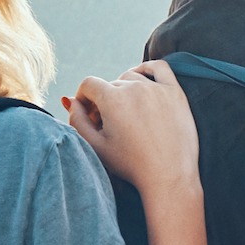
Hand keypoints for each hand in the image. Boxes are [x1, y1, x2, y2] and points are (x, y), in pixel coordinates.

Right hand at [64, 63, 200, 196]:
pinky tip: (143, 80)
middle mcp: (134, 87)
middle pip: (110, 84)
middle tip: (109, 125)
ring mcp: (157, 88)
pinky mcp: (175, 93)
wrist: (169, 176)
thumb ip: (77, 120)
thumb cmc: (130, 165)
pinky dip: (148, 69)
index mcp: (112, 99)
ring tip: (126, 112)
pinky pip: (159, 68)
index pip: (89, 84)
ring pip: (132, 77)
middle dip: (104, 101)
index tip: (89, 114)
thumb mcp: (96, 146)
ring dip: (125, 90)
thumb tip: (70, 101)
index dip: (84, 98)